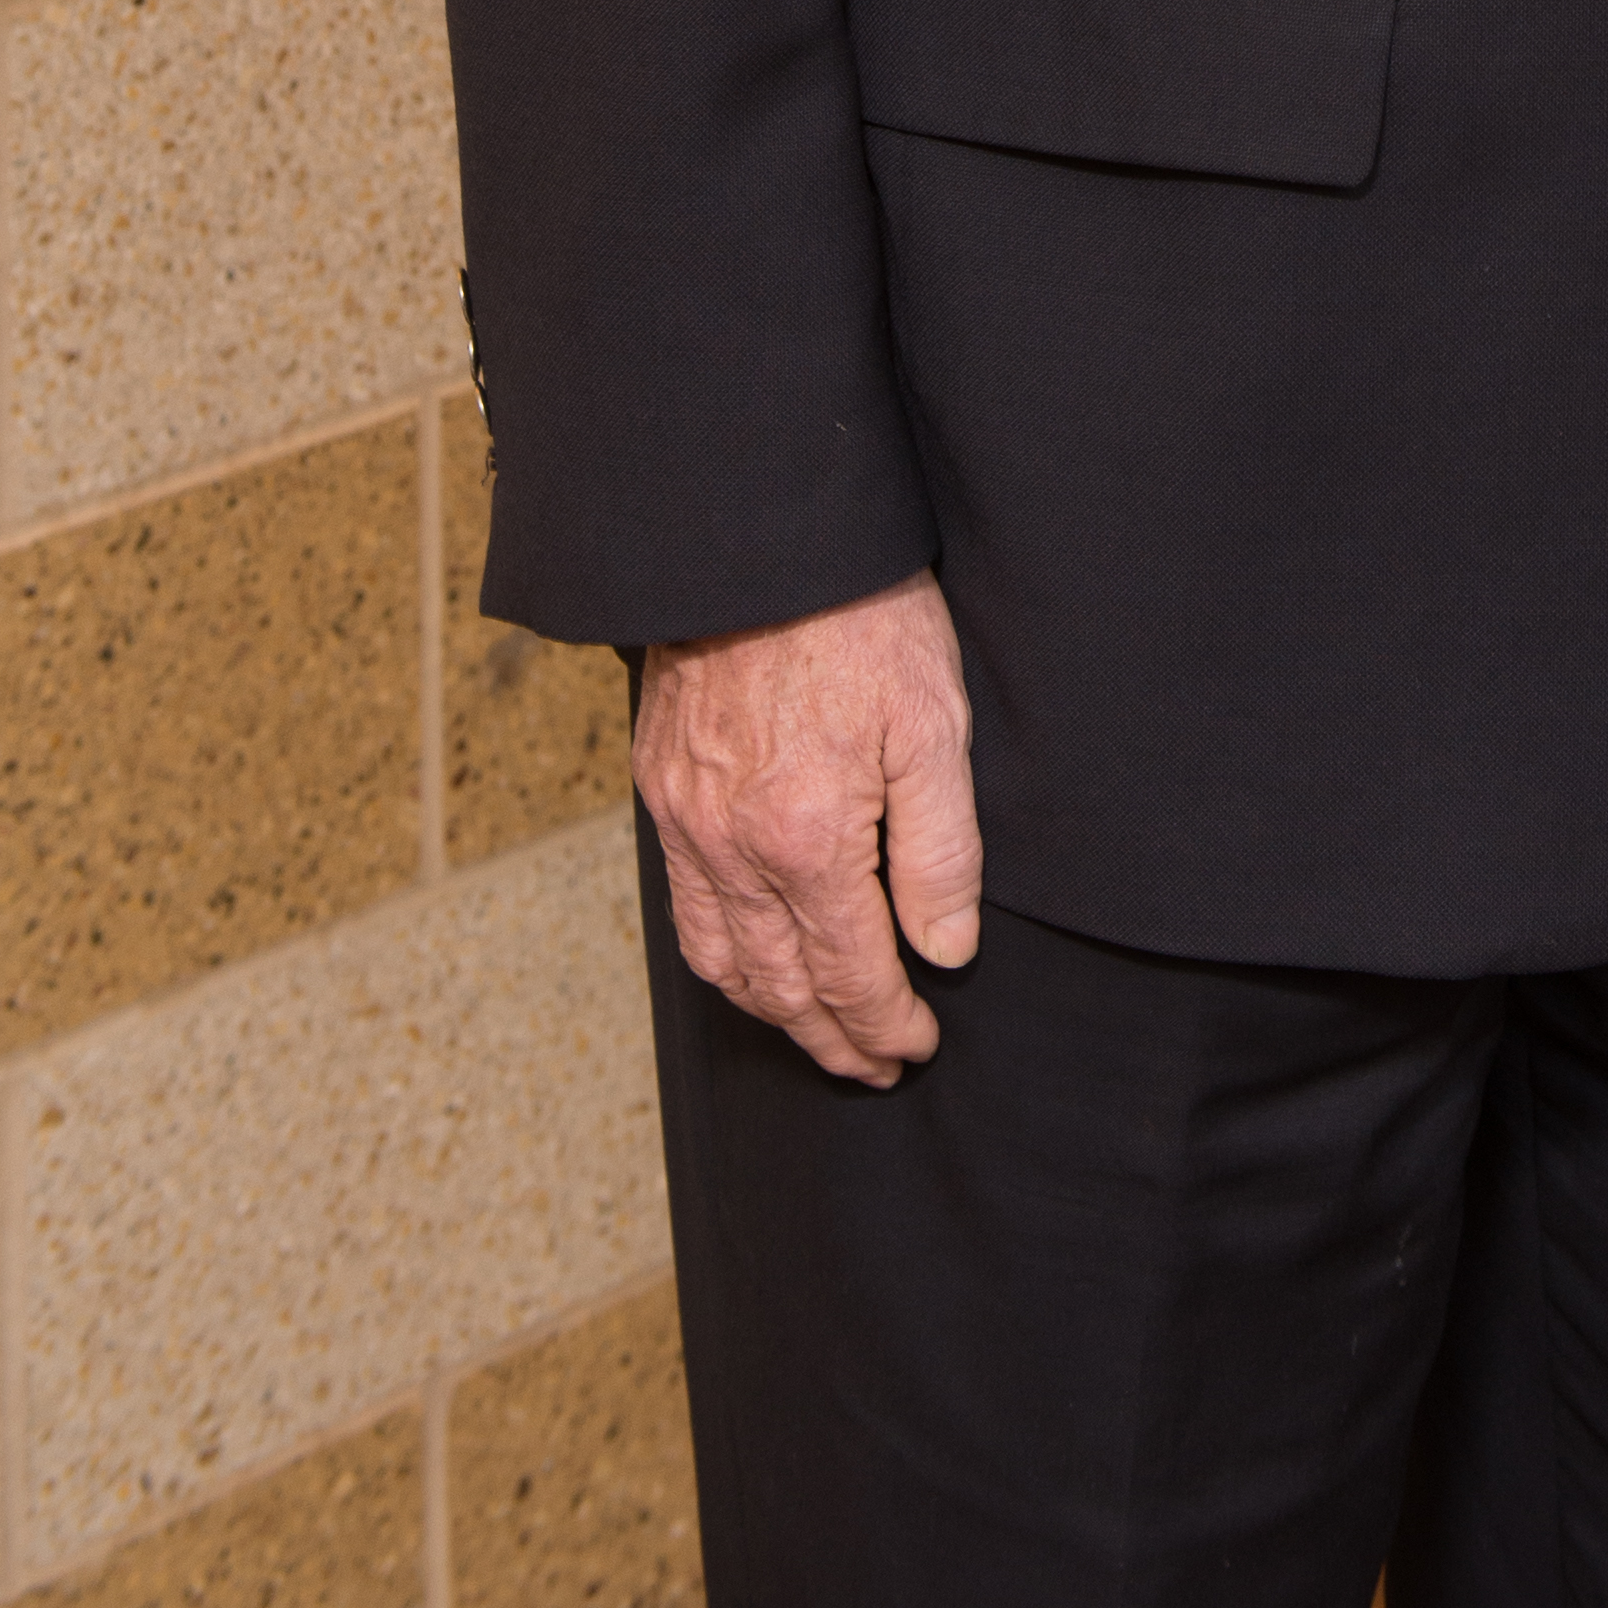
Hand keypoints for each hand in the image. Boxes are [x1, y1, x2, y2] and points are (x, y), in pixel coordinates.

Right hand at [634, 569, 982, 1087]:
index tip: (916, 1047)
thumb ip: (940, 850)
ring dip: (774, 1012)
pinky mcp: (663, 790)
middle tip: (875, 1065)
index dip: (886, 1023)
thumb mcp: (934, 722)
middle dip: (833, 1037)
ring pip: (723, 961)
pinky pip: (686, 908)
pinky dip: (720, 959)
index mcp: (808, 838)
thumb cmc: (861, 618)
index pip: (850, 972)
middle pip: (783, 984)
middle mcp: (734, 847)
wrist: (758, 543)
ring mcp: (689, 822)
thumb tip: (945, 951)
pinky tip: (750, 963)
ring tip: (820, 1033)